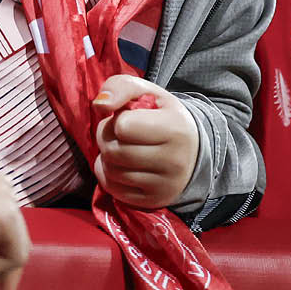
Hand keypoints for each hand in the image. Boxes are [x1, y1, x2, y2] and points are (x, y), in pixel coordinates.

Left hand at [92, 75, 198, 209]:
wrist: (191, 150)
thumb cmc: (162, 115)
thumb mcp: (147, 92)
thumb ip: (121, 87)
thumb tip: (99, 105)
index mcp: (175, 129)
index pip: (123, 127)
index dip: (118, 119)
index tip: (129, 117)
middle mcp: (174, 162)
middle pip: (113, 151)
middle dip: (108, 137)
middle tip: (120, 132)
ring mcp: (164, 186)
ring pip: (111, 171)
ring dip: (107, 155)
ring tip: (121, 146)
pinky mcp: (153, 202)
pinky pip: (113, 189)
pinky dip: (107, 174)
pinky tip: (120, 164)